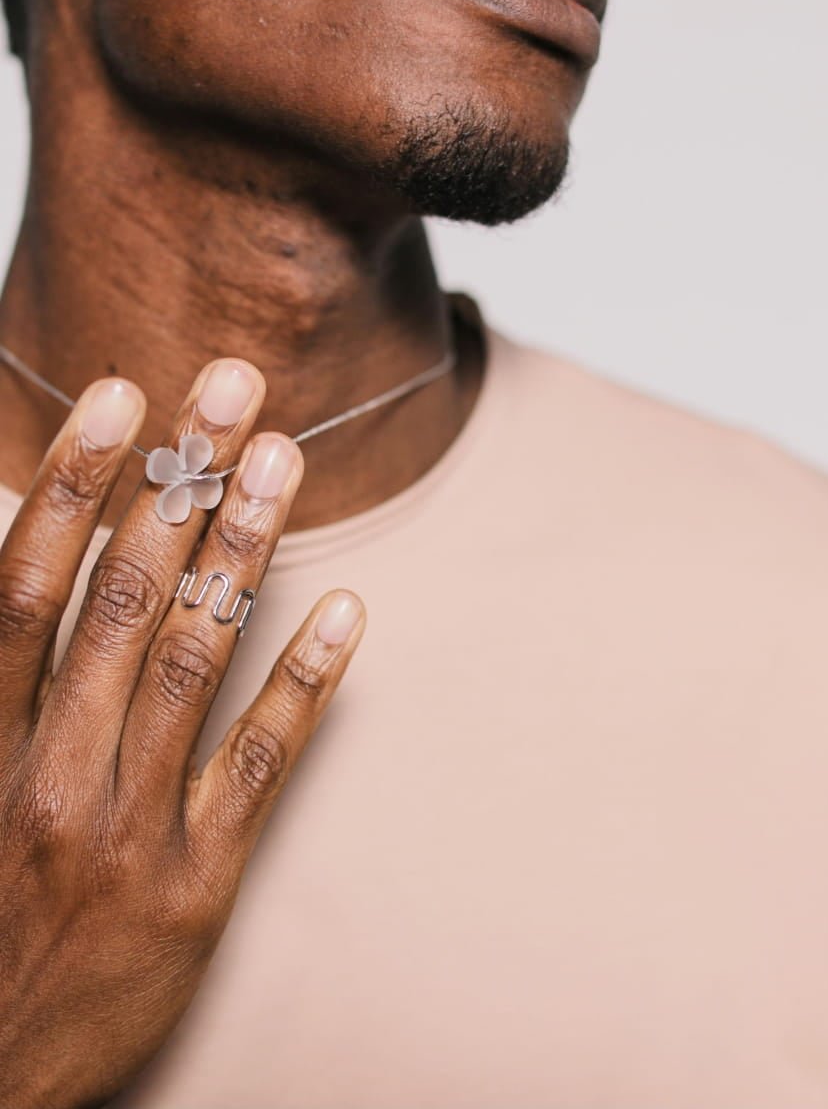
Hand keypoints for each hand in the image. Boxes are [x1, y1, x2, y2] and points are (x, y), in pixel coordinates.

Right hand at [0, 360, 365, 1108]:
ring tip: (281, 464)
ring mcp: (132, 828)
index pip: (27, 590)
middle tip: (229, 390)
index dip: (74, 489)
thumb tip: (14, 583)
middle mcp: (53, 772)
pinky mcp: (199, 883)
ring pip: (194, 661)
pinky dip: (304, 685)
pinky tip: (348, 612)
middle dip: (176, 486)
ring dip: (241, 553)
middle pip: (123, 600)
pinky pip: (259, 766)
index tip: (120, 400)